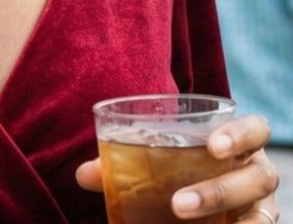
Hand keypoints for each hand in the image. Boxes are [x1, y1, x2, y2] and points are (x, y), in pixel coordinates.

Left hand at [75, 114, 278, 220]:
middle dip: (219, 191)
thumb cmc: (180, 164)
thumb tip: (83, 174)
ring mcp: (262, 205)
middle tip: (179, 204)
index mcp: (239, 141)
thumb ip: (124, 160)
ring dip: (222, 214)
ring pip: (262, 214)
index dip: (240, 135)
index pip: (255, 129)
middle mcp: (257, 171)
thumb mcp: (159, 157)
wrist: (203, 193)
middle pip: (257, 177)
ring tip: (181, 217)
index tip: (211, 146)